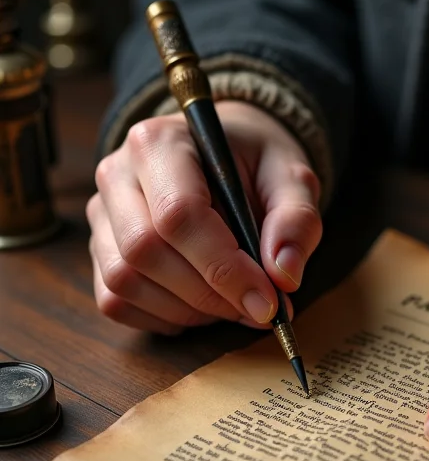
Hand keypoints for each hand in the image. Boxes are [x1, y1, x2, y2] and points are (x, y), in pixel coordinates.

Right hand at [87, 101, 320, 333]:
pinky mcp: (100, 249)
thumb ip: (296, 221)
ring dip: (188, 311)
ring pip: (124, 282)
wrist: (226, 156)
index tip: (268, 302)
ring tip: (233, 304)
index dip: (225, 269)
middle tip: (259, 309)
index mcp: (161, 143)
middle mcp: (118, 174)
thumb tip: (284, 276)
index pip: (179, 215)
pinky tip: (202, 307)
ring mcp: (102, 214)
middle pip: (145, 251)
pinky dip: (163, 318)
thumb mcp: (293, 179)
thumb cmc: (257, 165)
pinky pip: (116, 301)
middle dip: (209, 295)